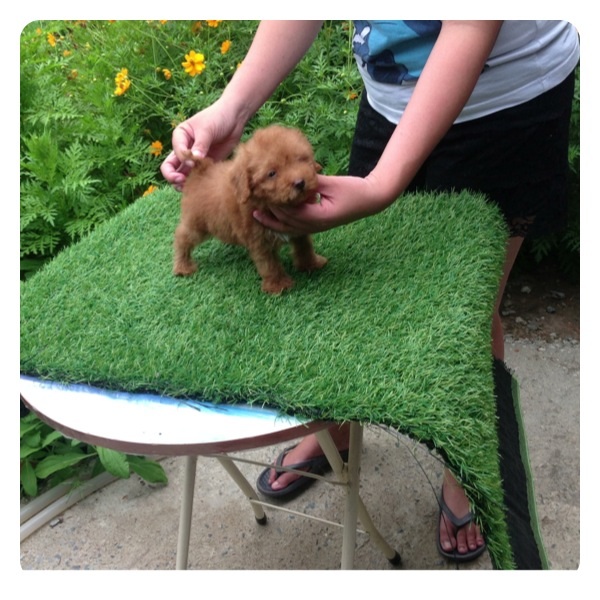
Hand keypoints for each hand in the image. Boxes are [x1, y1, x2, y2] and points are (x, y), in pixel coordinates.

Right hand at [160, 102, 245, 190]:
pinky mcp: (205, 166)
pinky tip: (202, 186)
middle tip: (181, 182)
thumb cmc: (218, 118)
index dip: (183, 159)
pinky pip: (196, 178)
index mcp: (180, 137)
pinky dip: (197, 184)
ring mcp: (194, 159)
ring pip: (181, 176)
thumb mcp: (207, 130)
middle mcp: (183, 149)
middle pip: (170, 168)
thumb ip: (200, 146)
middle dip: (173, 177)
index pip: (175, 153)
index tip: (194, 159)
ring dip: (183, 184)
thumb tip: (192, 162)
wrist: (234, 119)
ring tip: (191, 187)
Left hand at [253, 173, 395, 235]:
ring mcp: (317, 227)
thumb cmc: (354, 190)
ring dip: (272, 221)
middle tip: (253, 202)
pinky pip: (296, 227)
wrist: (370, 200)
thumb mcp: (332, 183)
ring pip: (289, 229)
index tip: (262, 194)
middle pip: (286, 223)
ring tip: (256, 213)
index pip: (291, 213)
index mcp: (319, 217)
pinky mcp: (317, 225)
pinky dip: (282, 223)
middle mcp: (316, 226)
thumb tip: (293, 178)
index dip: (275, 204)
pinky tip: (272, 216)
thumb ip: (311, 183)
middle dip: (269, 213)